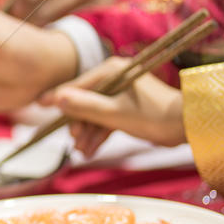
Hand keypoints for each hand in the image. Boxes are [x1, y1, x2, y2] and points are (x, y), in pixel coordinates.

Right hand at [38, 57, 185, 156]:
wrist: (185, 126)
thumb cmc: (151, 116)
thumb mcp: (113, 113)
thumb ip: (84, 106)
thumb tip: (58, 99)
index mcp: (112, 71)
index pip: (78, 85)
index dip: (59, 97)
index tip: (38, 104)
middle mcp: (115, 78)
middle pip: (85, 101)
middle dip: (78, 124)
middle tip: (74, 141)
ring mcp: (121, 93)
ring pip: (95, 113)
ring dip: (88, 133)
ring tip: (83, 152)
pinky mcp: (127, 107)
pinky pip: (106, 119)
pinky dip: (99, 134)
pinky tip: (91, 150)